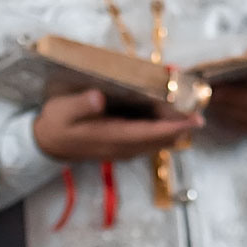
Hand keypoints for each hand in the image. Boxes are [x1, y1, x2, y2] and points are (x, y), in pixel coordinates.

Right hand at [33, 88, 203, 162]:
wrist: (46, 144)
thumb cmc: (55, 124)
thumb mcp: (62, 111)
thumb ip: (80, 105)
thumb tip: (98, 97)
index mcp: (110, 137)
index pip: (149, 133)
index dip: (173, 127)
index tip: (194, 120)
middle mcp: (122, 147)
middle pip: (159, 140)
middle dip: (181, 127)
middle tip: (201, 109)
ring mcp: (123, 149)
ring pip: (156, 142)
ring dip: (175, 130)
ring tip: (192, 114)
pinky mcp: (122, 147)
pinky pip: (149, 141)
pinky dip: (163, 132)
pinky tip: (171, 120)